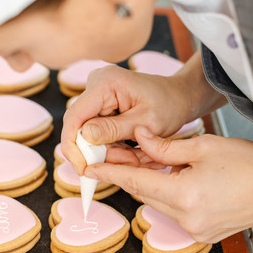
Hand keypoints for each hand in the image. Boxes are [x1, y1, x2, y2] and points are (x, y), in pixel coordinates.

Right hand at [61, 65, 192, 174]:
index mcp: (105, 83)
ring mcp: (98, 95)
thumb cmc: (169, 105)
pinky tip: (133, 151)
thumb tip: (83, 137)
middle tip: (128, 162)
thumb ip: (114, 129)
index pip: (75, 117)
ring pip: (90, 135)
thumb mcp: (146, 121)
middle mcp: (96, 85)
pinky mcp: (102, 106)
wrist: (180, 97)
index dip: (72, 146)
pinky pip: (99, 133)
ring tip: (137, 157)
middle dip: (101, 152)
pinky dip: (114, 147)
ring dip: (111, 152)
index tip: (83, 168)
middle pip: (81, 128)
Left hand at [84, 126, 252, 242]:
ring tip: (147, 161)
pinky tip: (172, 178)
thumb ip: (165, 146)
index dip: (111, 171)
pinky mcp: (203, 234)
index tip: (89, 165)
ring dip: (150, 184)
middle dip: (129, 174)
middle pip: (144, 194)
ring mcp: (195, 230)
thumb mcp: (204, 146)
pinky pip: (174, 212)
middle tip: (115, 154)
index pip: (136, 181)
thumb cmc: (249, 163)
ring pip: (158, 203)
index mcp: (185, 195)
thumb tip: (139, 137)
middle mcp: (186, 218)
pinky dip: (167, 195)